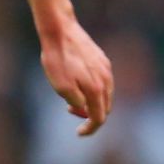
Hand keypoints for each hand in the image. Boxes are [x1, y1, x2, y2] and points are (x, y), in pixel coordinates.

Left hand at [41, 21, 112, 135]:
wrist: (59, 29)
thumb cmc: (57, 58)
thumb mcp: (60, 86)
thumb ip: (75, 103)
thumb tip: (84, 110)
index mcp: (97, 89)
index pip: (99, 118)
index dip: (90, 129)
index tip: (79, 133)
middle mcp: (106, 79)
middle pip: (104, 108)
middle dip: (90, 115)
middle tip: (70, 111)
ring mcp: (106, 68)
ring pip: (105, 94)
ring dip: (92, 102)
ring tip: (72, 98)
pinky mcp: (102, 59)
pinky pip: (103, 81)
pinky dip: (94, 89)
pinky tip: (79, 83)